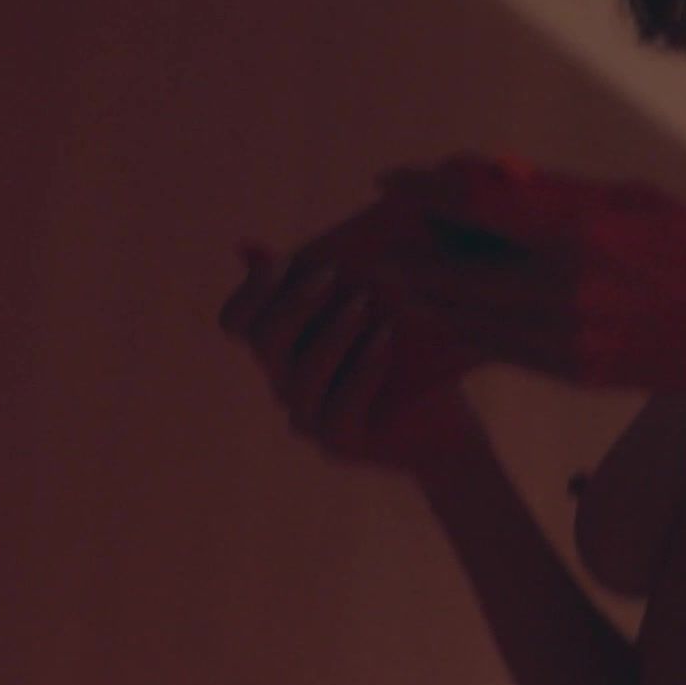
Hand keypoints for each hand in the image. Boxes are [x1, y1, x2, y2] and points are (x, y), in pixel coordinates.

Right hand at [218, 243, 478, 471]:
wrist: (449, 424)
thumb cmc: (410, 356)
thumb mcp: (376, 306)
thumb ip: (330, 277)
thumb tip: (268, 240)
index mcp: (286, 348)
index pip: (236, 322)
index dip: (250, 290)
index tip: (285, 261)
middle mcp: (286, 384)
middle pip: (263, 343)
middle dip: (296, 303)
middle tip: (333, 274)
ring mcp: (309, 419)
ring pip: (298, 378)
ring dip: (333, 334)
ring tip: (368, 307)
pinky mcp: (339, 445)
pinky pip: (336, 410)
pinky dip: (361, 371)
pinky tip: (386, 343)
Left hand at [383, 152, 685, 394]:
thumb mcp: (636, 199)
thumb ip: (561, 193)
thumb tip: (495, 180)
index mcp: (582, 233)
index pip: (478, 207)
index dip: (425, 192)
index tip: (392, 181)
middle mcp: (564, 289)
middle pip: (459, 274)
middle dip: (415, 261)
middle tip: (383, 250)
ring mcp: (566, 339)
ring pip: (473, 319)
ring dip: (433, 301)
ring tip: (406, 286)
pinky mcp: (573, 372)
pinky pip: (504, 348)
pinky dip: (471, 330)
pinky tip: (453, 318)